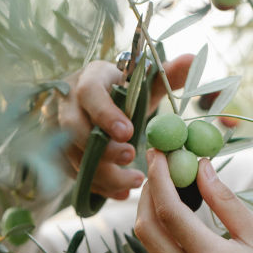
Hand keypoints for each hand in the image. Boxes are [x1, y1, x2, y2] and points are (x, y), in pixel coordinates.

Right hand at [54, 56, 192, 199]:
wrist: (101, 102)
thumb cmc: (125, 91)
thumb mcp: (145, 82)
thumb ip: (168, 73)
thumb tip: (192, 58)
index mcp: (90, 78)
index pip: (88, 93)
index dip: (105, 114)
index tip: (129, 132)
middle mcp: (68, 102)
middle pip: (73, 129)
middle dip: (102, 149)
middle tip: (130, 157)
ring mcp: (59, 129)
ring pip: (72, 156)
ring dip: (103, 174)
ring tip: (134, 181)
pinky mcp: (60, 151)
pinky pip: (73, 173)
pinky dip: (98, 186)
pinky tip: (121, 193)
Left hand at [135, 148, 252, 252]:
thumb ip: (225, 201)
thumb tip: (201, 168)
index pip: (169, 211)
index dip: (159, 177)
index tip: (157, 152)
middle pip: (146, 229)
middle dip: (147, 192)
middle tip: (157, 165)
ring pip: (149, 243)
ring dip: (150, 210)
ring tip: (165, 182)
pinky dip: (160, 229)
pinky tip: (174, 210)